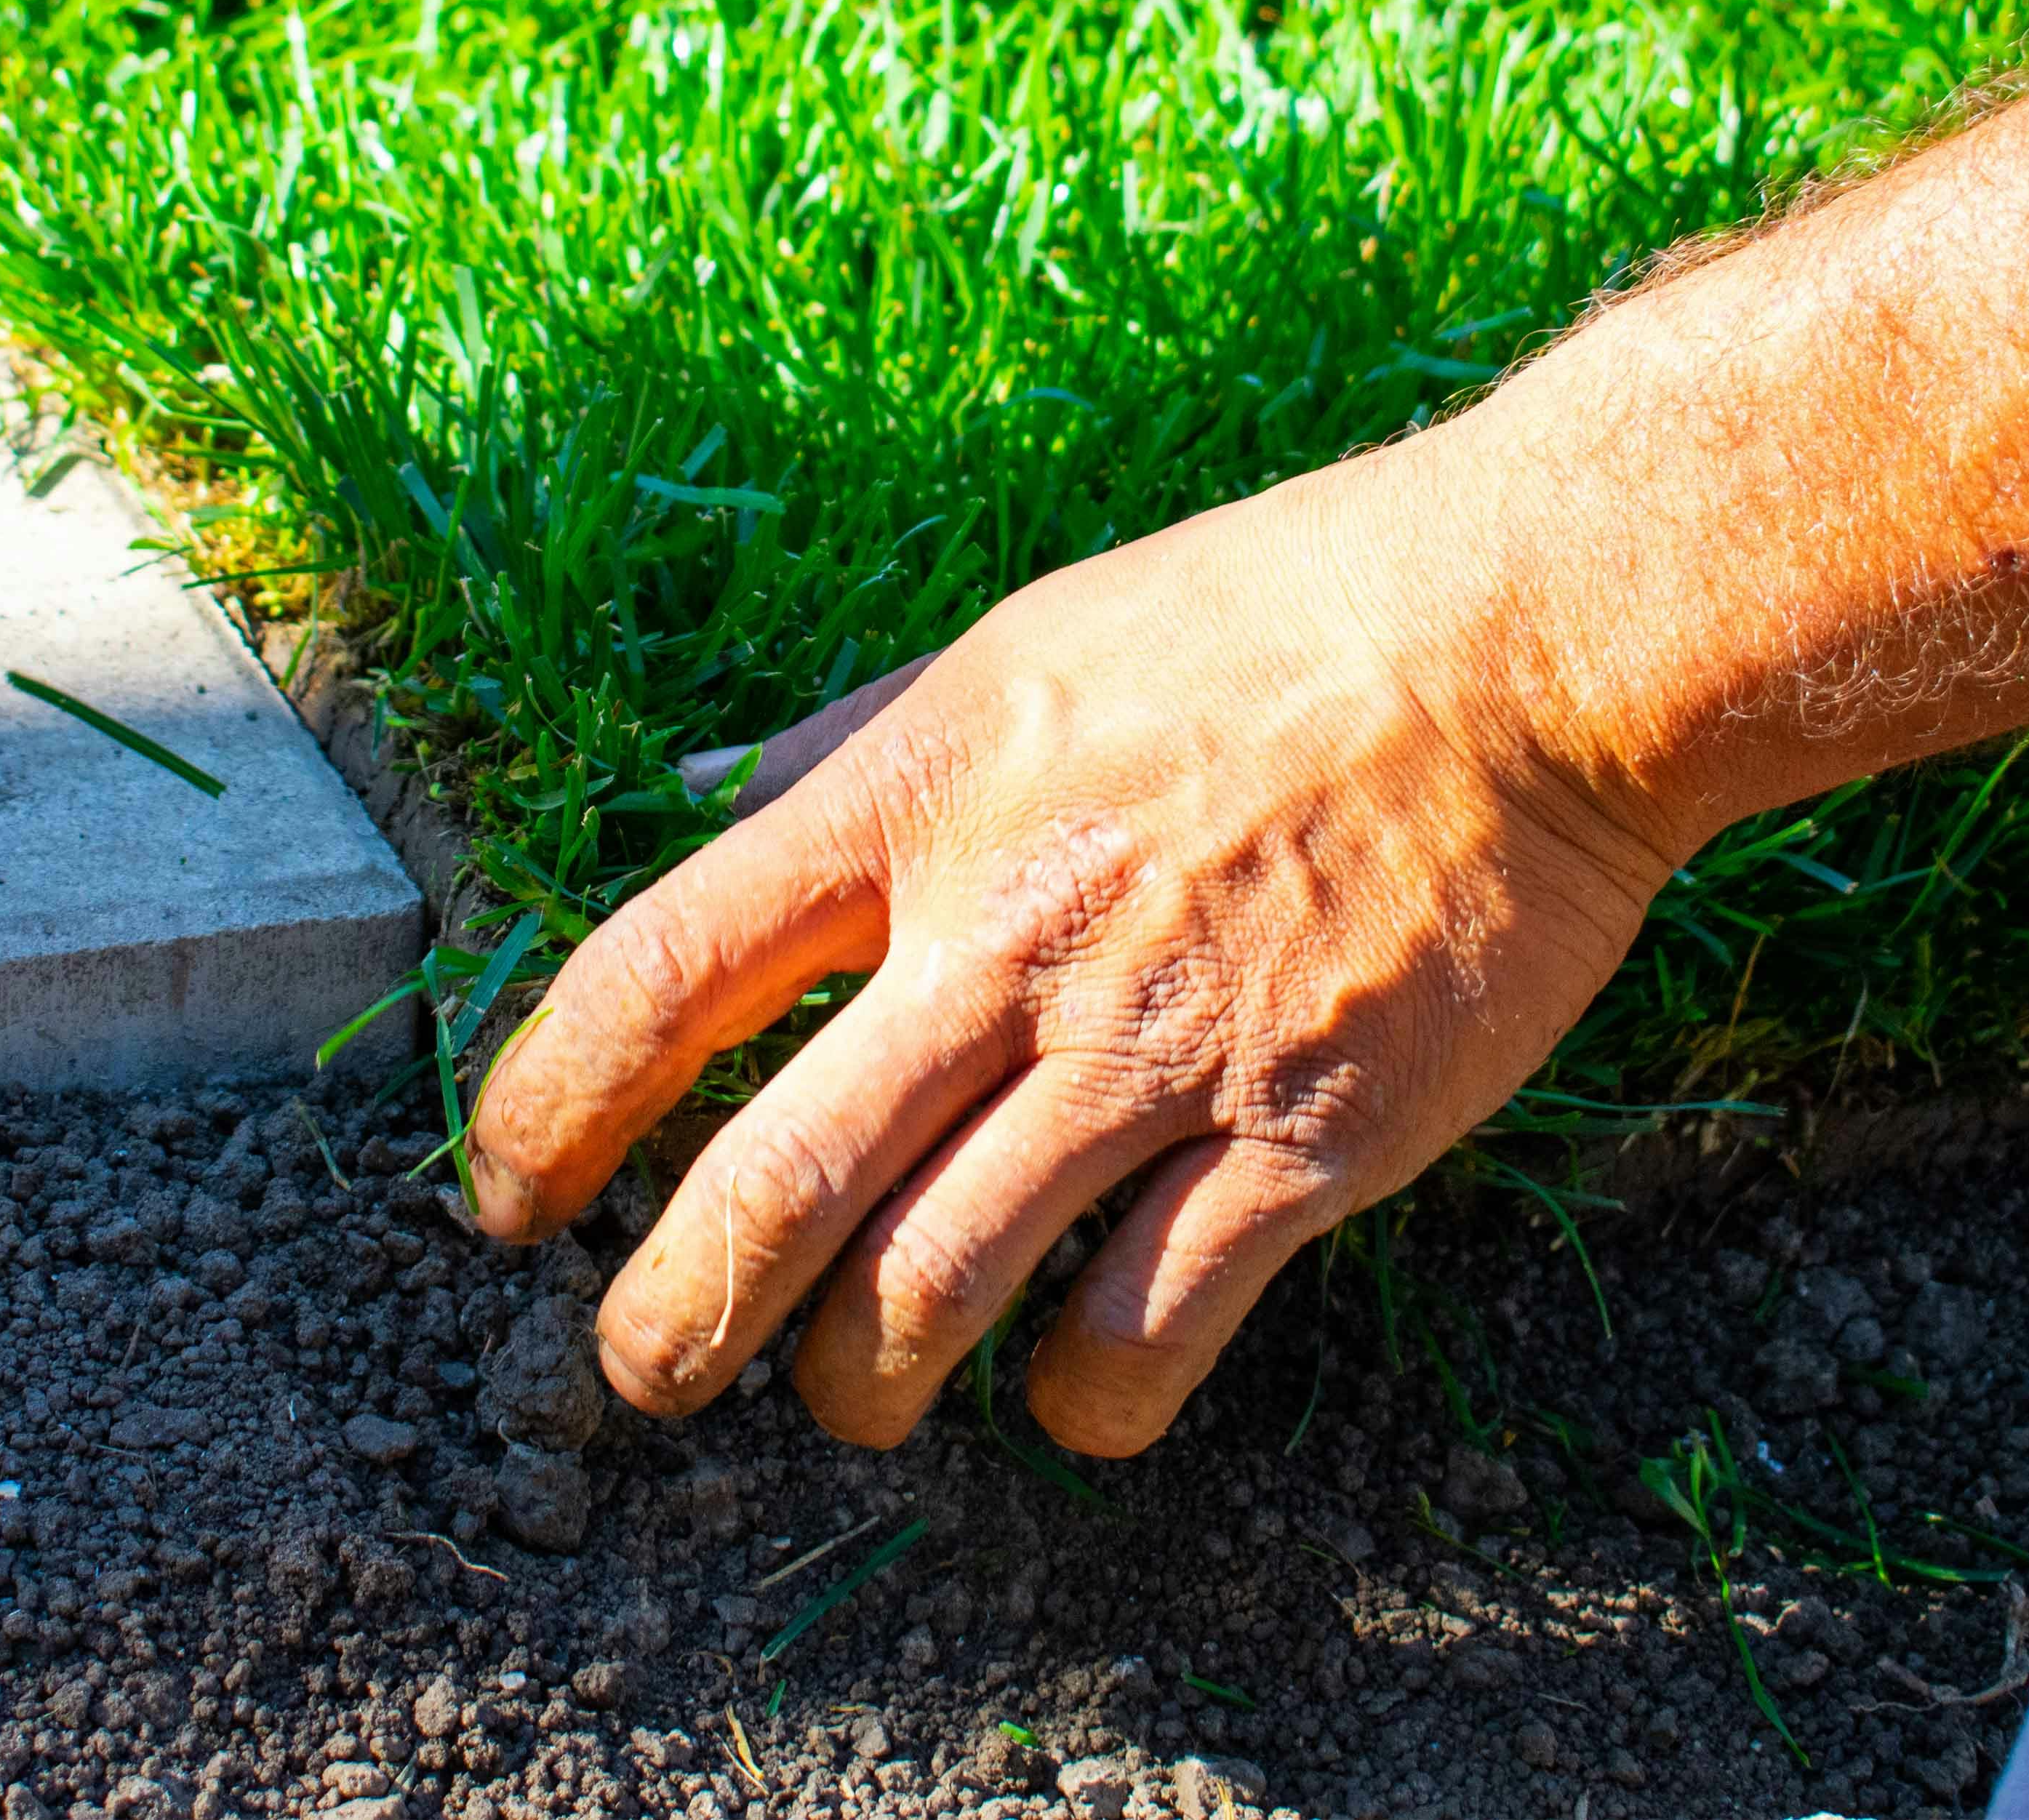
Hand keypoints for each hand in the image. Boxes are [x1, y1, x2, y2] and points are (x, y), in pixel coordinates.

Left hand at [465, 440, 1678, 1455]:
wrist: (1525, 643)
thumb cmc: (1265, 624)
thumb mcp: (1015, 642)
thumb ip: (844, 742)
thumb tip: (687, 787)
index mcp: (917, 798)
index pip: (662, 971)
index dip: (547, 1104)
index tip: (503, 1198)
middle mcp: (1008, 935)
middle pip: (770, 1183)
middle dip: (668, 1320)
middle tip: (638, 1374)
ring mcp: (1155, 1048)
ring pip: (931, 1291)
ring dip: (857, 1388)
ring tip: (850, 1404)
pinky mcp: (1302, 1137)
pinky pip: (1140, 1332)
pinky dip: (1077, 1402)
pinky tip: (1072, 1393)